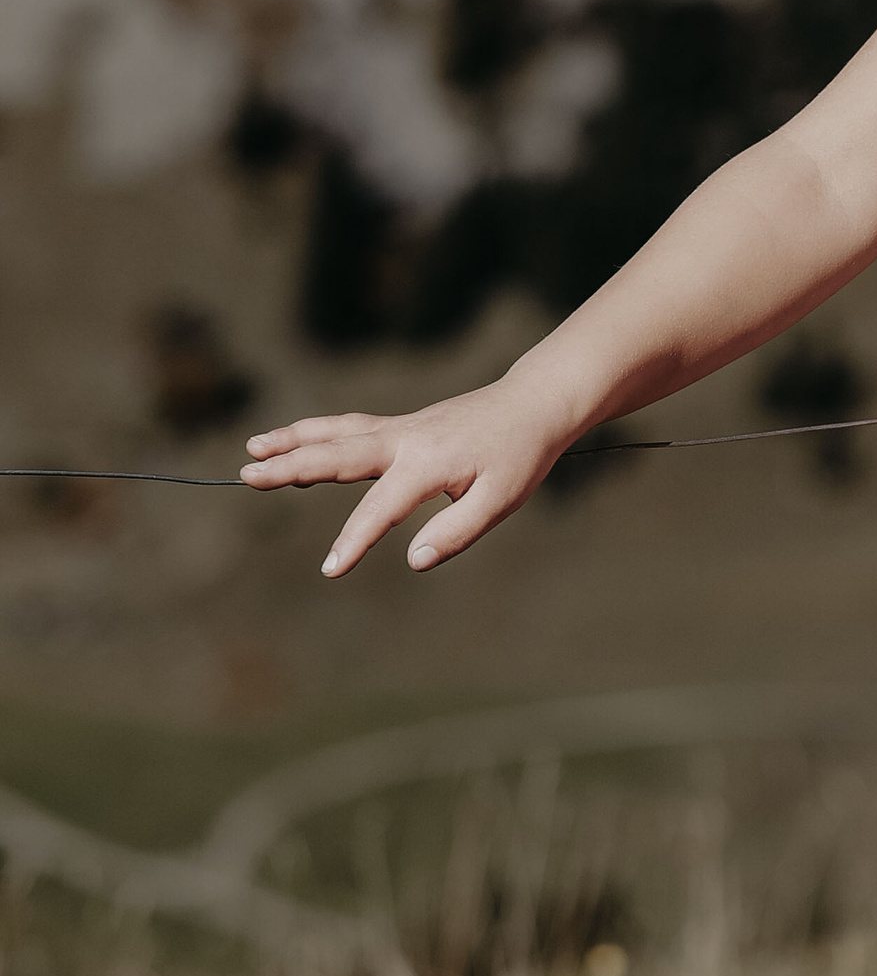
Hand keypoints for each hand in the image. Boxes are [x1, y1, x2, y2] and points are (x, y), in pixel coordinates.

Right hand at [241, 377, 574, 577]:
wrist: (532, 406)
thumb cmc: (519, 456)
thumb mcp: (500, 500)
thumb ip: (456, 532)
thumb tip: (414, 561)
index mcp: (428, 463)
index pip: (381, 509)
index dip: (355, 541)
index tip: (330, 569)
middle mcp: (404, 440)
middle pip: (337, 454)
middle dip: (291, 466)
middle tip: (247, 477)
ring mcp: (399, 428)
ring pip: (336, 432)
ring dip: (293, 439)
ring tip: (253, 450)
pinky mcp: (400, 425)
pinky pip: (348, 427)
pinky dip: (316, 431)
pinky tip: (294, 439)